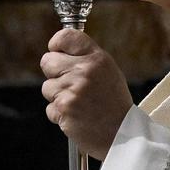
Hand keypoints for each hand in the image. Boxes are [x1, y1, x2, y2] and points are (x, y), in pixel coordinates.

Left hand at [41, 29, 133, 160]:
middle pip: (48, 61)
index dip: (56, 44)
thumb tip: (60, 50)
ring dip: (57, 96)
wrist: (122, 133)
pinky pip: (49, 107)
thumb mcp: (108, 72)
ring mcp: (73, 89)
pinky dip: (59, 113)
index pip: (66, 37)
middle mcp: (84, 70)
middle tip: (68, 83)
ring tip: (78, 102)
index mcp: (97, 58)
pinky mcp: (64, 108)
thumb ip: (86, 59)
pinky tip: (77, 115)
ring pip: (47, 86)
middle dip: (54, 72)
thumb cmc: (114, 102)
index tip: (57, 51)